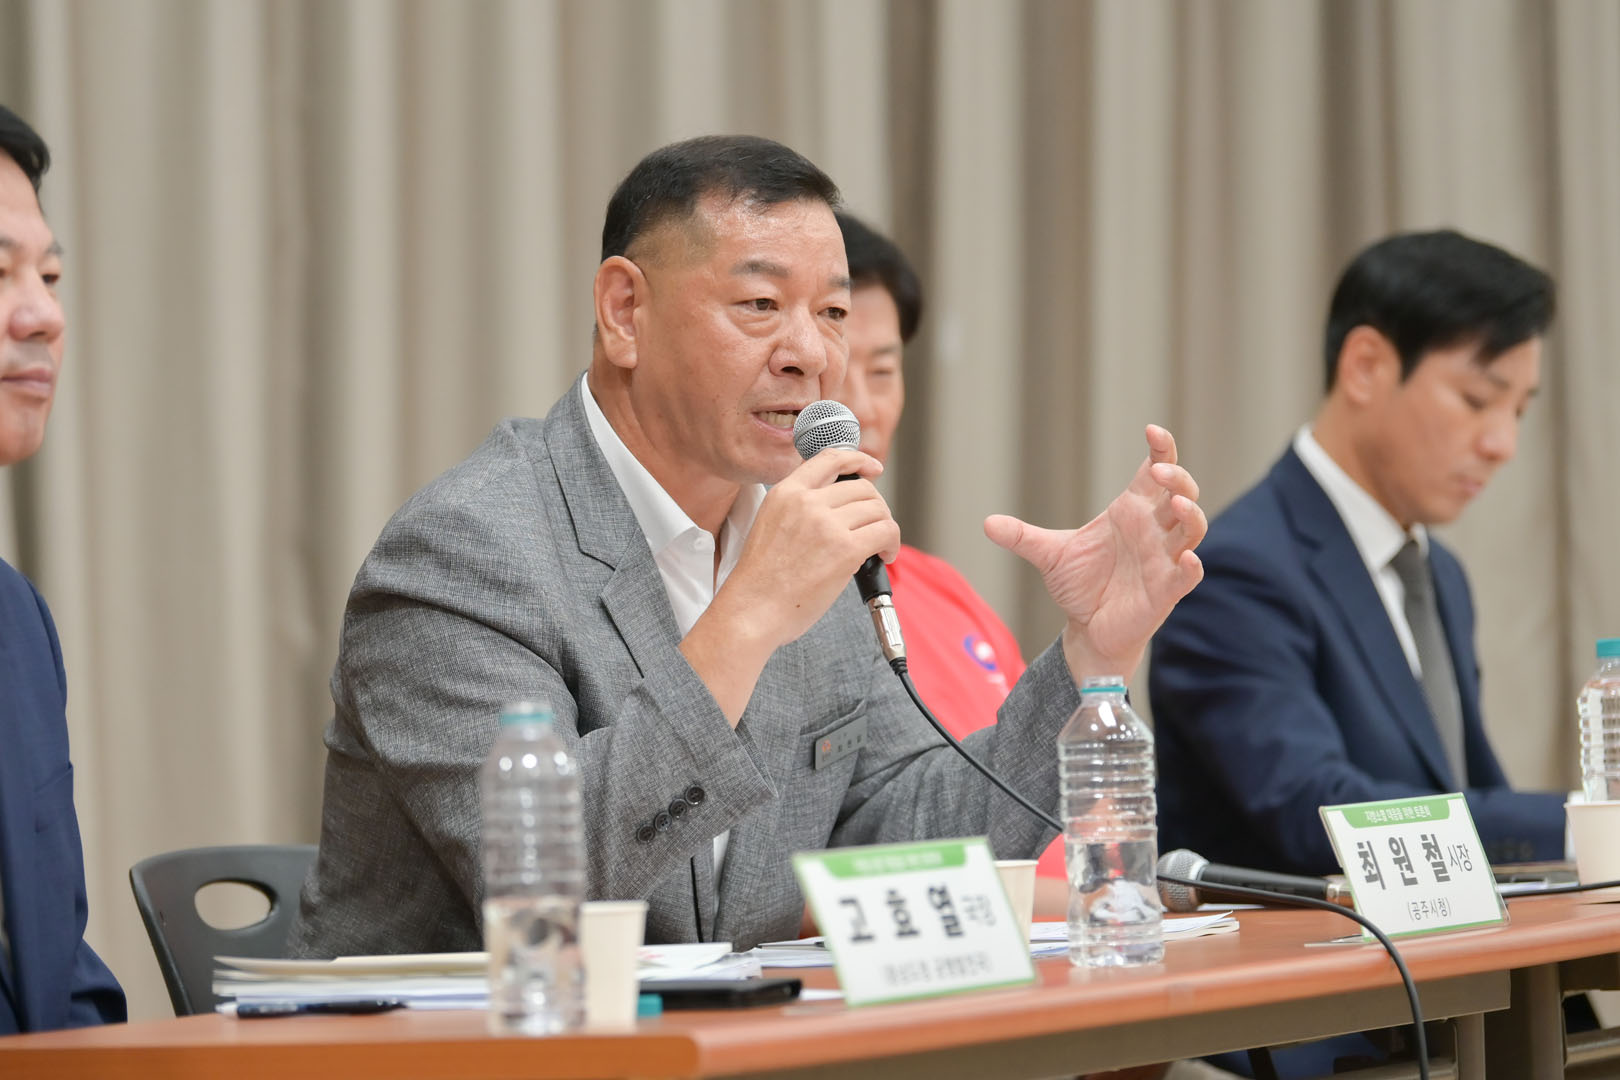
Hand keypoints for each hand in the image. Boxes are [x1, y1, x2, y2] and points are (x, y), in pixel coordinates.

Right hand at [682, 447, 899, 724]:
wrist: (752, 611)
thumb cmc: (761, 581)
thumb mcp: (770, 524)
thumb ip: (800, 509)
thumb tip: (841, 508)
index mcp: (785, 492)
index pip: (830, 458)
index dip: (859, 459)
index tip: (873, 468)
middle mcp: (806, 502)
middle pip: (862, 488)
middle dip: (876, 507)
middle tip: (875, 528)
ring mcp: (826, 524)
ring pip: (877, 510)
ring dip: (885, 527)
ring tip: (879, 546)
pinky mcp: (845, 549)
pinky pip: (886, 532)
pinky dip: (892, 543)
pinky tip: (884, 556)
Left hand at [984, 424, 1204, 682]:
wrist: (1086, 629)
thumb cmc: (1080, 585)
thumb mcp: (1049, 556)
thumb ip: (1023, 537)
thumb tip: (987, 523)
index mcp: (1131, 512)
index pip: (1156, 472)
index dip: (1162, 450)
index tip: (1152, 431)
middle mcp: (1153, 531)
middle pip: (1181, 493)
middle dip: (1177, 479)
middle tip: (1160, 472)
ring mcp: (1164, 559)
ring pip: (1192, 528)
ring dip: (1191, 514)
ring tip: (1177, 504)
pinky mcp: (1166, 590)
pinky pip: (1187, 575)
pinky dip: (1192, 566)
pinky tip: (1189, 558)